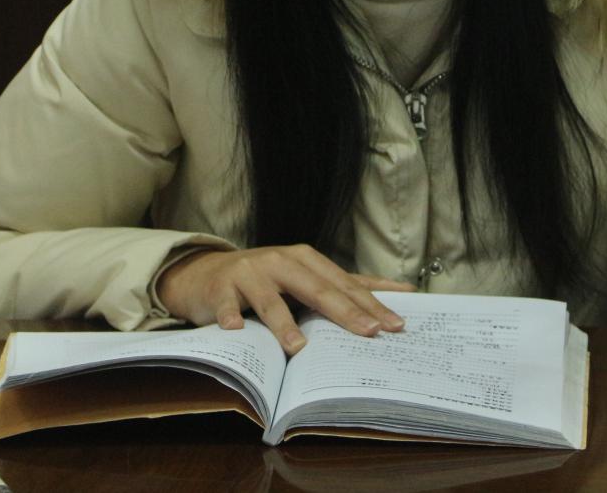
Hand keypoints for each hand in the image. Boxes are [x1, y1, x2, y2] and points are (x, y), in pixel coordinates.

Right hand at [156, 244, 412, 354]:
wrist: (208, 271)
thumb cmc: (266, 278)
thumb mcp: (304, 275)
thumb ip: (343, 285)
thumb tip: (398, 291)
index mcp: (305, 259)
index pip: (344, 283)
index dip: (370, 303)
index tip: (394, 325)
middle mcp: (280, 261)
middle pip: (316, 289)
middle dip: (344, 311)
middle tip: (368, 332)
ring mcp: (249, 273)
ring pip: (270, 300)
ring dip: (283, 324)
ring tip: (298, 347)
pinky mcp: (221, 288)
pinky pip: (226, 305)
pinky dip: (229, 317)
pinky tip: (235, 330)